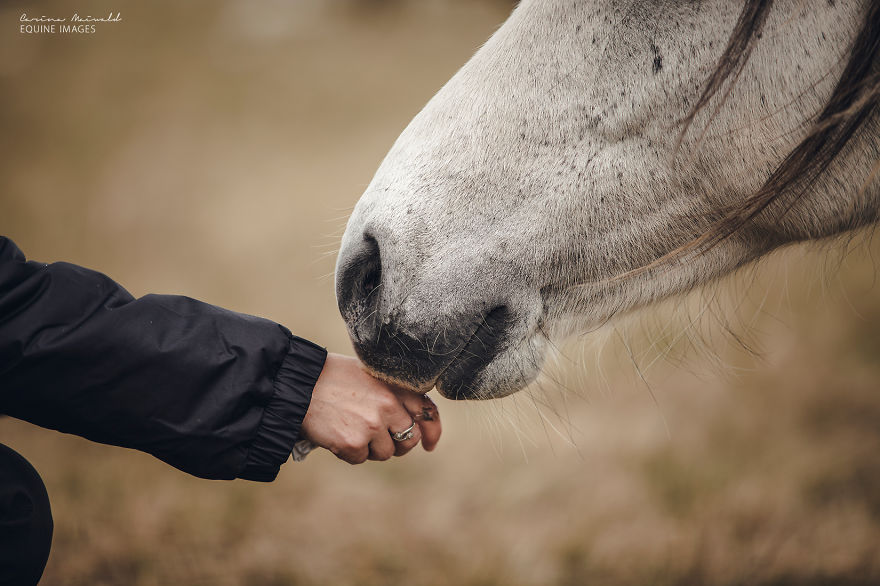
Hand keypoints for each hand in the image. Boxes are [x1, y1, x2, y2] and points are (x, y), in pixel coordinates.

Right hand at [300, 353, 441, 463]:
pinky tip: (336, 434)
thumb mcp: (369, 376)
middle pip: (409, 440)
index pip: (426, 412)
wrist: (298, 384)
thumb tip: (412, 423)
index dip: (432, 432)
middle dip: (396, 444)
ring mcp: (371, 426)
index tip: (430, 445)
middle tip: (377, 438)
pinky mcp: (353, 443)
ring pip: (385, 453)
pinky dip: (349, 452)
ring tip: (350, 428)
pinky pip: (360, 459)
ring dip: (370, 448)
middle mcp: (387, 406)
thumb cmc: (332, 378)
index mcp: (393, 386)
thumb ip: (392, 395)